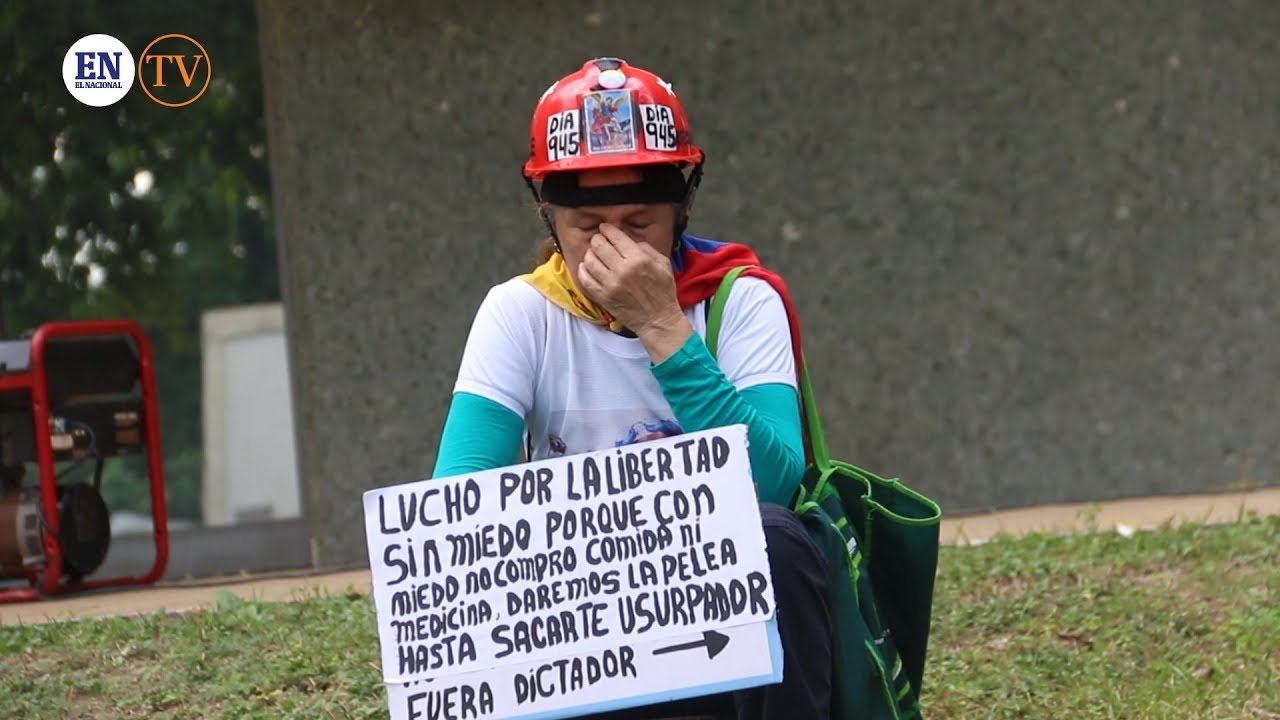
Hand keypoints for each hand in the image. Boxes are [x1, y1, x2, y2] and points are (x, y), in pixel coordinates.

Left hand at [577, 224, 692, 360]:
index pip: (616, 237)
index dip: (608, 229)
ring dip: (590, 254)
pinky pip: (585, 279)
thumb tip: (630, 241)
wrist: (658, 320)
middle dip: (597, 239)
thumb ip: (647, 248)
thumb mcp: (663, 264)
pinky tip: (587, 267)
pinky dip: (583, 270)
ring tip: (593, 253)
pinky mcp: (603, 297)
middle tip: (598, 240)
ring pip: (590, 261)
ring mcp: (610, 285)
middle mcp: (622, 270)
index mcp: (638, 260)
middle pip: (599, 246)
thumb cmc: (663, 292)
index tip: (605, 228)